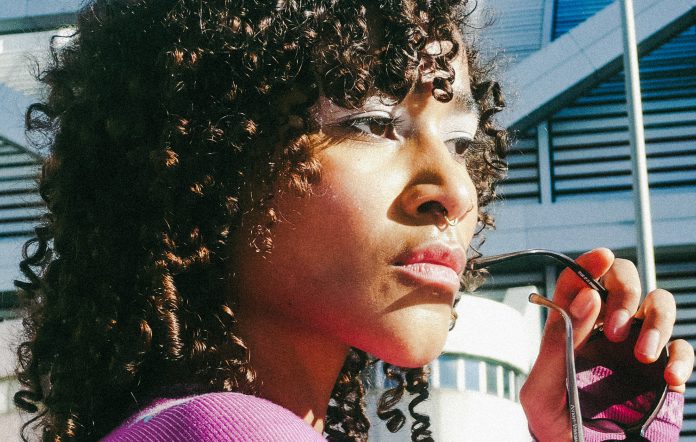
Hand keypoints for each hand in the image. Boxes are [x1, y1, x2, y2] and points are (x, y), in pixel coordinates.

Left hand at [519, 248, 694, 440]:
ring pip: (659, 303)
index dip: (589, 264)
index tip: (600, 257)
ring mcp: (637, 345)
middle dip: (625, 291)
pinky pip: (683, 349)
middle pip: (625, 280)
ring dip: (656, 321)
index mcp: (572, 325)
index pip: (580, 281)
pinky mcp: (663, 371)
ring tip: (641, 355)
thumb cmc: (553, 421)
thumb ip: (558, 344)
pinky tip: (670, 378)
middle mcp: (606, 327)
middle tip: (614, 329)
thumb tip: (587, 297)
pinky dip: (682, 357)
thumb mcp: (542, 389)